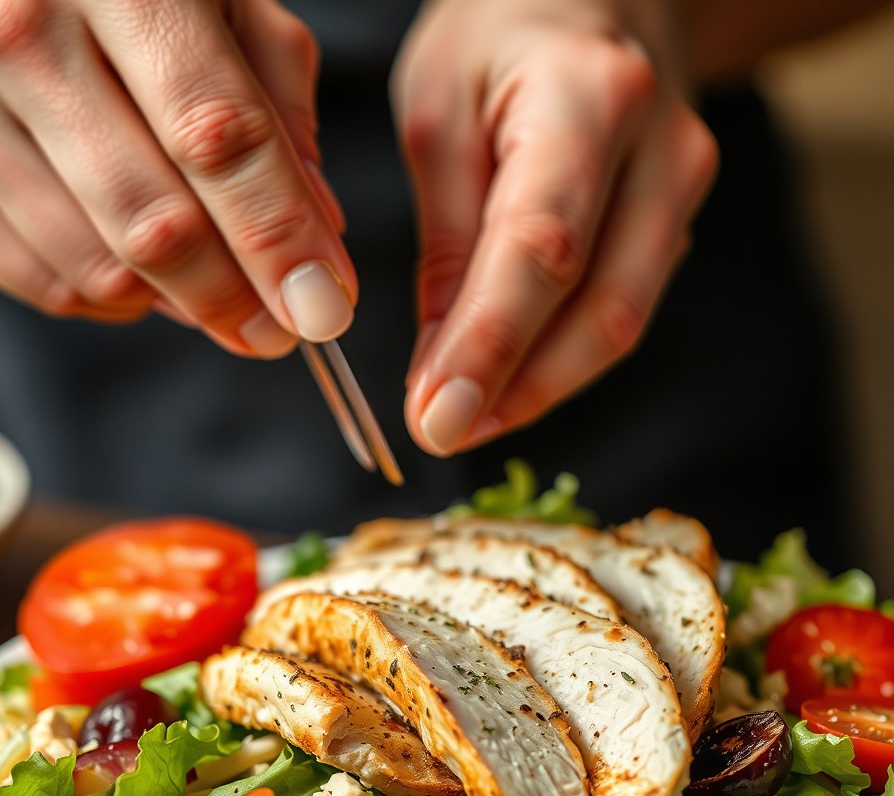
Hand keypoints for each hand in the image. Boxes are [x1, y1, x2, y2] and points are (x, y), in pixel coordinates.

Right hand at [0, 0, 355, 354]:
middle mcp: (20, 28)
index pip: (217, 136)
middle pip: (156, 223)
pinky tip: (131, 263)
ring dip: (175, 302)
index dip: (278, 238)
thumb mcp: (234, 19)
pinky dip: (112, 300)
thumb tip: (314, 243)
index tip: (323, 309)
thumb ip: (283, 119)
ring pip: (102, 271)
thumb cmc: (138, 9)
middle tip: (277, 332)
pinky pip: (48, 288)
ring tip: (202, 274)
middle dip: (234, 300)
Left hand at [393, 0, 717, 453]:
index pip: (541, 252)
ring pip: (620, 323)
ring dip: (540, 387)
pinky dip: (562, 358)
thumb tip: (443, 360)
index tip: (436, 420)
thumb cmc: (498, 33)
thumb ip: (445, 238)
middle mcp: (659, 149)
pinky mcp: (675, 220)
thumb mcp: (440, 113)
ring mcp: (681, 187)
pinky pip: (622, 308)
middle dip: (518, 390)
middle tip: (442, 433)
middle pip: (601, 310)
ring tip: (466, 417)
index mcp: (587, 100)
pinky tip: (509, 378)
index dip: (489, 348)